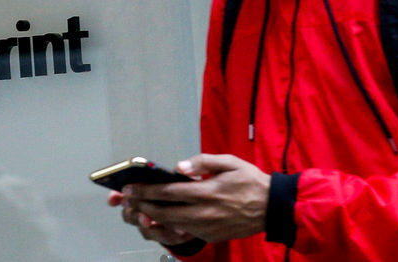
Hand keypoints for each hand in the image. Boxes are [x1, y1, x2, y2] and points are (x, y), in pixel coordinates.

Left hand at [121, 154, 270, 242]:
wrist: (272, 208)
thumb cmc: (250, 181)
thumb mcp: (230, 162)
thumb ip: (203, 161)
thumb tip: (180, 166)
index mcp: (207, 192)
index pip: (169, 192)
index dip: (146, 191)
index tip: (130, 188)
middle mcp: (204, 212)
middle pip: (164, 211)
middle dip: (142, 205)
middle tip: (126, 200)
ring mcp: (206, 227)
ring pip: (171, 224)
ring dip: (151, 217)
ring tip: (136, 209)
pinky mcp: (210, 236)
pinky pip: (183, 232)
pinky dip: (167, 226)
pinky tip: (158, 219)